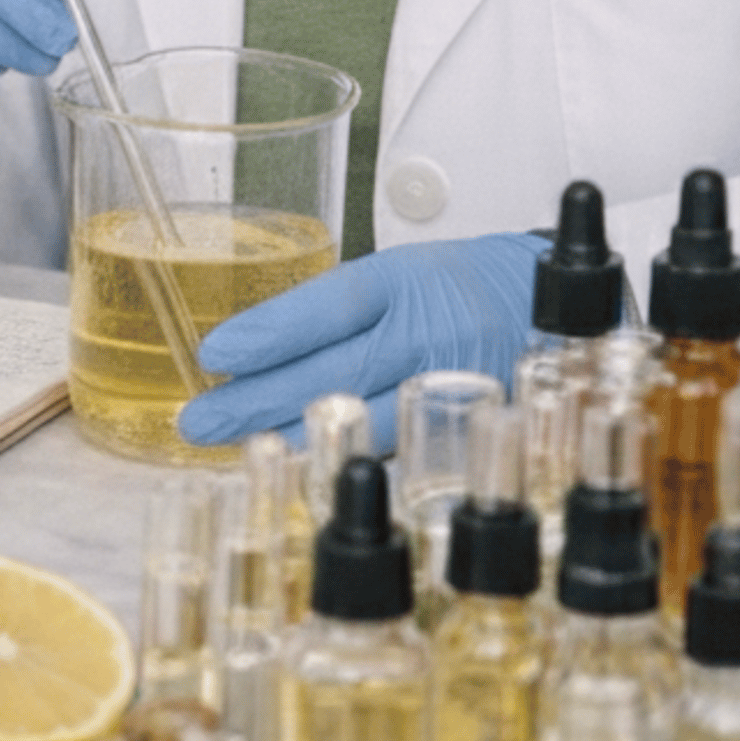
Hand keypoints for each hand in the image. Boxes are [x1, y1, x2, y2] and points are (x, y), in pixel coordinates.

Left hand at [177, 232, 541, 452]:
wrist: (540, 308)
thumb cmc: (454, 287)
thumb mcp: (395, 274)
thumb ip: (335, 311)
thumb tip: (253, 346)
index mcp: (403, 282)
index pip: (329, 306)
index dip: (270, 332)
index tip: (215, 353)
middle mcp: (425, 334)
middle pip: (332, 372)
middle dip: (258, 400)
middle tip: (199, 419)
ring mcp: (445, 388)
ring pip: (358, 421)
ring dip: (289, 437)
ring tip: (231, 447)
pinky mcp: (460, 432)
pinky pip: (390, 450)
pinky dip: (337, 458)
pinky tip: (295, 466)